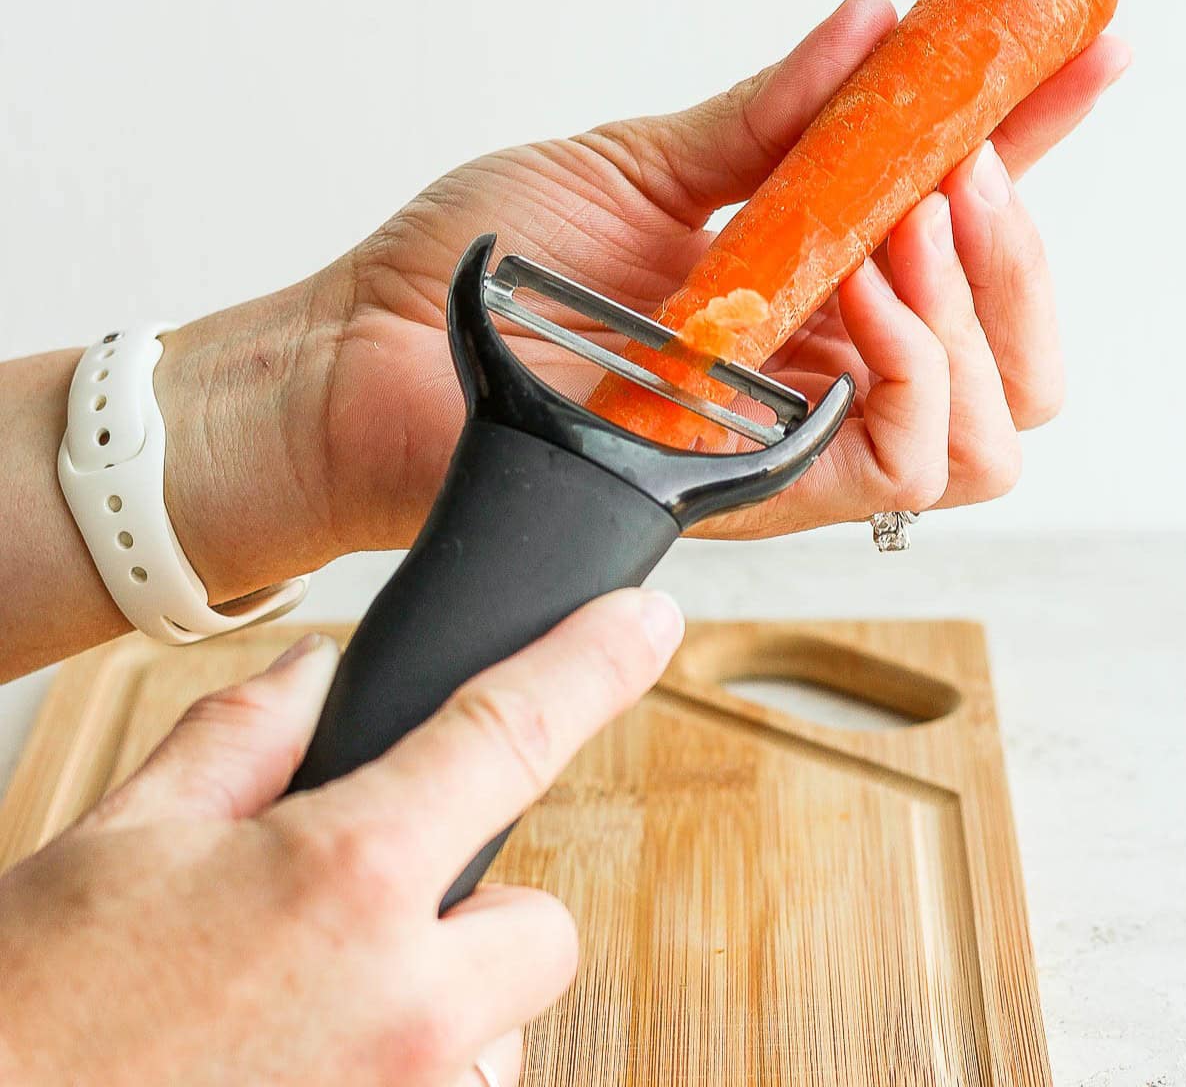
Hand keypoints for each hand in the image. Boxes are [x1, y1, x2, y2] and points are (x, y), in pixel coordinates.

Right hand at [0, 589, 684, 1084]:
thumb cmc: (32, 1013)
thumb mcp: (120, 839)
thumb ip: (241, 740)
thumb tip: (313, 677)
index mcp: (344, 876)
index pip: (509, 731)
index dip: (593, 662)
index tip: (645, 623)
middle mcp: (407, 1005)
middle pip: (541, 924)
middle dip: (477, 908)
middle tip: (369, 910)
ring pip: (497, 1030)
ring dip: (437, 1007)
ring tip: (305, 1012)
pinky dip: (407, 1078)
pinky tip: (306, 1066)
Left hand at [158, 0, 1129, 597]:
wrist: (374, 357)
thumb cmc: (488, 271)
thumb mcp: (640, 165)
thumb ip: (767, 121)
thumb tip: (876, 27)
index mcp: (799, 289)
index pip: (957, 233)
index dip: (1038, 151)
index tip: (1084, 59)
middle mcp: (813, 374)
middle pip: (1010, 357)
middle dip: (1024, 251)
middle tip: (975, 161)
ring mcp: (791, 440)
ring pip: (989, 426)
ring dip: (985, 310)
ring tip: (925, 218)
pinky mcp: (756, 491)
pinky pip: (902, 463)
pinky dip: (917, 368)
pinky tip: (870, 288)